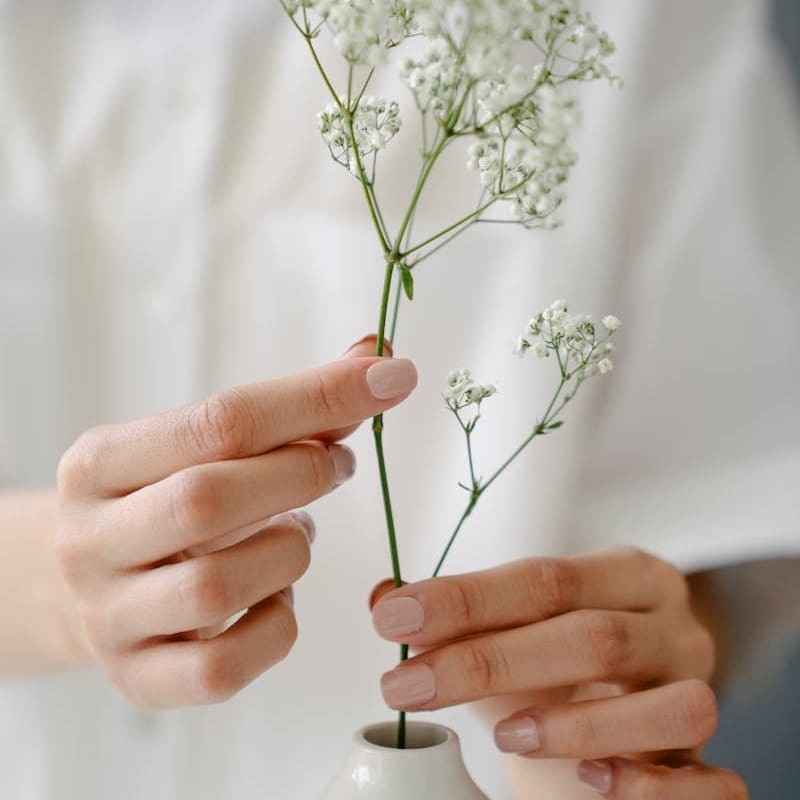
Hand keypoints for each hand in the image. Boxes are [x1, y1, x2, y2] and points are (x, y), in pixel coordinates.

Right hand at [56, 336, 415, 707]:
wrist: (87, 586)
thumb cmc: (163, 502)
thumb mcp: (201, 450)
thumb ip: (291, 411)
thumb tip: (378, 361)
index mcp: (100, 464)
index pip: (219, 420)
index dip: (315, 398)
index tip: (389, 378)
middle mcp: (89, 540)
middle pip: (209, 499)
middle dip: (300, 474)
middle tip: (338, 464)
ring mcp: (109, 617)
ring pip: (217, 587)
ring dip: (289, 553)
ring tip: (297, 532)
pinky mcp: (138, 678)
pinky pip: (223, 668)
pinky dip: (275, 628)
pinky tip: (277, 598)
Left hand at [370, 548, 747, 798]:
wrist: (616, 716)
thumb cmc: (555, 665)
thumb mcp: (507, 629)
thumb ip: (454, 613)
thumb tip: (383, 598)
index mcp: (624, 573)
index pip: (545, 578)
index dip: (466, 599)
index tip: (394, 618)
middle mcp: (672, 624)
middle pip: (594, 637)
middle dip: (490, 661)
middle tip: (406, 685)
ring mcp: (700, 688)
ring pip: (665, 705)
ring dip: (574, 724)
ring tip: (501, 736)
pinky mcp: (709, 759)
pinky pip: (711, 779)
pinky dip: (645, 783)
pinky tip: (588, 779)